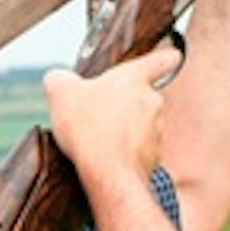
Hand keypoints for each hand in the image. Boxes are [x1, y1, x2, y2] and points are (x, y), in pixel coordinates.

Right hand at [44, 47, 175, 183]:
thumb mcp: (61, 92)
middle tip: (99, 113)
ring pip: (142, 125)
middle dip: (124, 104)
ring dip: (124, 130)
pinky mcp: (154, 157)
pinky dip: (125, 153)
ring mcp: (156, 131)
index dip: (166, 58)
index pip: (163, 60)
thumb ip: (60, 79)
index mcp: (134, 79)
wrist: (108, 173)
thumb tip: (58, 79)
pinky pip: (139, 150)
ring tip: (98, 139)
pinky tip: (106, 158)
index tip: (171, 57)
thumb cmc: (88, 127)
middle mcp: (152, 102)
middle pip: (143, 96)